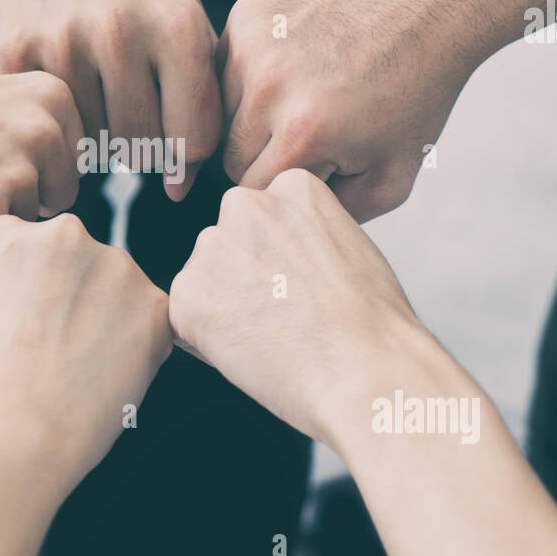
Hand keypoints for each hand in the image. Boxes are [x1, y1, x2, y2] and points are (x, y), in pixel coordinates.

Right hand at [0, 0, 218, 199]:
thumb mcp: (186, 24)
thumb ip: (199, 104)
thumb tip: (177, 190)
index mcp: (176, 28)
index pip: (192, 139)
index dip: (188, 148)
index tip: (176, 130)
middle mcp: (119, 34)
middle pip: (141, 145)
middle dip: (144, 142)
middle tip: (136, 112)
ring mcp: (61, 43)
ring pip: (92, 141)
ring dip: (102, 132)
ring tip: (104, 92)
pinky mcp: (15, 50)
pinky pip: (48, 118)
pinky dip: (62, 114)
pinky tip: (71, 79)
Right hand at [0, 72, 82, 243]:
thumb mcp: (5, 101)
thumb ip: (54, 127)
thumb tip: (101, 167)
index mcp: (55, 95)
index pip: (77, 160)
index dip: (35, 166)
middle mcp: (45, 129)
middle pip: (63, 196)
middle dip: (24, 197)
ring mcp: (17, 171)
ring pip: (32, 222)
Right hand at [0, 213, 172, 481]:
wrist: (19, 433)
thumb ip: (13, 281)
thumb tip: (41, 288)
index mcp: (11, 235)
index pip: (33, 246)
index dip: (34, 291)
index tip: (27, 323)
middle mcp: (65, 234)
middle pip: (82, 262)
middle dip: (77, 298)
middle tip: (59, 348)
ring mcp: (114, 264)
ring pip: (120, 289)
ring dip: (110, 319)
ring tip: (82, 366)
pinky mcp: (153, 301)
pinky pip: (152, 320)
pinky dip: (139, 347)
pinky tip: (109, 373)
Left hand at [169, 168, 437, 443]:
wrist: (365, 369)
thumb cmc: (370, 323)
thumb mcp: (348, 245)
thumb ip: (302, 235)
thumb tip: (277, 255)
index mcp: (290, 186)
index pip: (262, 218)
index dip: (277, 259)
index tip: (298, 283)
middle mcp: (244, 206)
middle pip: (228, 243)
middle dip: (243, 277)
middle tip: (282, 314)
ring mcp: (212, 248)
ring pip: (204, 280)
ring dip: (224, 307)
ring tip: (272, 336)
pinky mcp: (187, 295)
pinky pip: (185, 319)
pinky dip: (207, 340)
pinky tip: (251, 351)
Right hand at [218, 0, 479, 220]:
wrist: (431, 3)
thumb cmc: (414, 95)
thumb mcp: (393, 177)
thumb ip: (336, 215)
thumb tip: (282, 222)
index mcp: (305, 133)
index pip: (256, 189)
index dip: (289, 184)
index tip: (322, 164)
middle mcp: (269, 86)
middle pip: (231, 155)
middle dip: (267, 154)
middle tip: (314, 131)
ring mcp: (253, 43)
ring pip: (222, 112)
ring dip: (253, 114)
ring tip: (304, 96)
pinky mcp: (247, 11)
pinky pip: (225, 68)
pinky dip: (250, 74)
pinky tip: (294, 65)